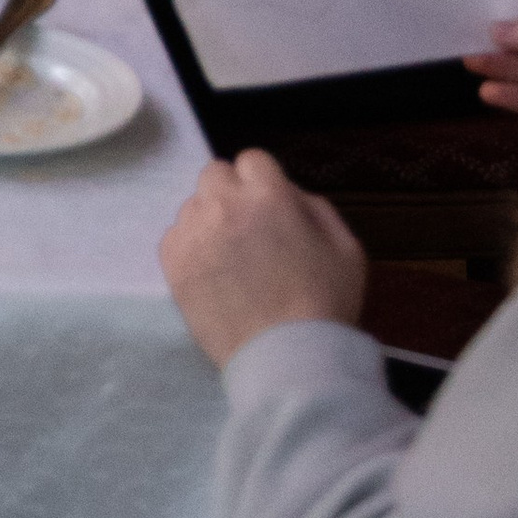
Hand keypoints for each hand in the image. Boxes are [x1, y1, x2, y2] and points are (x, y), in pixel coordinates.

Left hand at [161, 149, 365, 366]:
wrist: (287, 358)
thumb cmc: (324, 303)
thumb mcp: (345, 247)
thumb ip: (314, 207)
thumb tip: (287, 192)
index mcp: (268, 194)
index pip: (252, 160)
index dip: (263, 183)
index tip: (271, 210)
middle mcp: (224, 203)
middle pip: (215, 174)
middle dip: (232, 193)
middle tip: (249, 230)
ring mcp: (193, 231)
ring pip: (193, 205)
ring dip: (210, 220)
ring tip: (232, 259)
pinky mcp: (172, 261)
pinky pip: (175, 235)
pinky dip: (191, 247)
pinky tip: (213, 273)